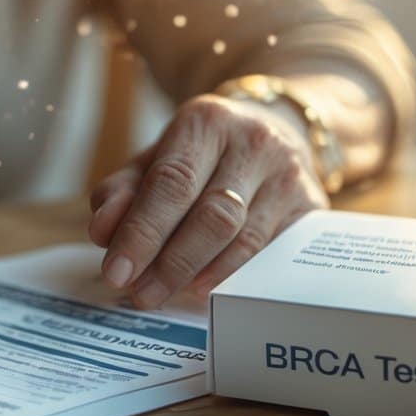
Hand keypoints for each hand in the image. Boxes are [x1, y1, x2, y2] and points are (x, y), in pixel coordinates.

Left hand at [88, 95, 328, 307]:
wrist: (277, 128)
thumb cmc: (202, 154)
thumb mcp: (155, 157)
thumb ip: (122, 191)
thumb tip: (102, 233)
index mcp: (206, 121)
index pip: (171, 182)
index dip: (142, 231)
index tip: (116, 271)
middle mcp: (254, 142)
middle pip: (211, 215)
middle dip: (169, 262)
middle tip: (138, 293)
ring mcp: (290, 175)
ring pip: (244, 239)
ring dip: (198, 274)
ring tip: (162, 293)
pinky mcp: (312, 206)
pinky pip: (271, 252)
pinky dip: (234, 275)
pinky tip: (205, 288)